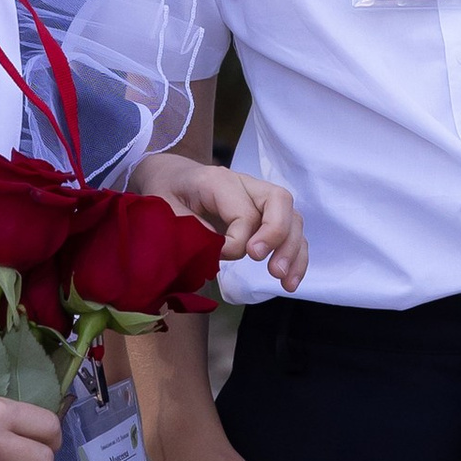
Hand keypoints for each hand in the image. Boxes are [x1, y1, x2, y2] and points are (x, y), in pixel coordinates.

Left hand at [132, 147, 307, 292]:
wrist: (173, 178)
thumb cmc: (167, 193)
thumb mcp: (163, 207)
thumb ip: (189, 228)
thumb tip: (218, 249)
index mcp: (219, 181)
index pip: (244, 211)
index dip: (237, 240)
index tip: (220, 255)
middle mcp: (246, 185)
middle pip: (279, 201)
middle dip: (277, 236)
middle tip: (264, 265)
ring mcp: (260, 199)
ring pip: (292, 218)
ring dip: (292, 251)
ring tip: (283, 280)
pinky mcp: (266, 216)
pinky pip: (292, 232)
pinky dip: (296, 257)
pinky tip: (290, 281)